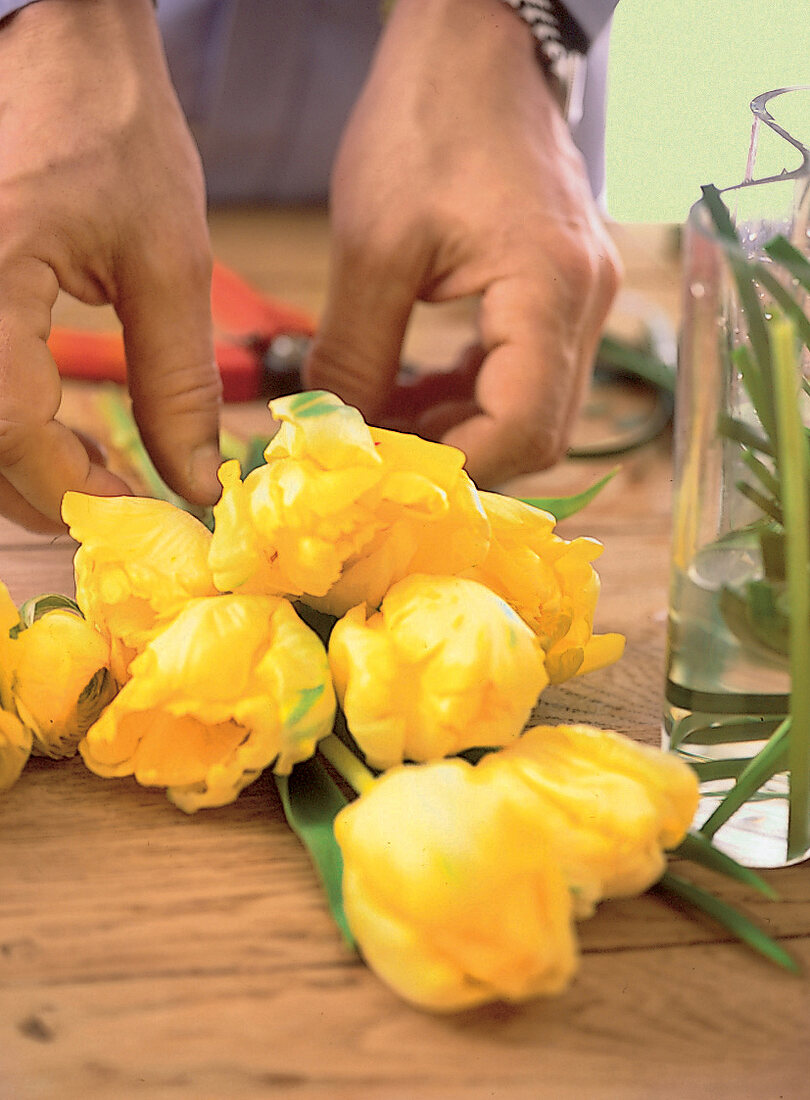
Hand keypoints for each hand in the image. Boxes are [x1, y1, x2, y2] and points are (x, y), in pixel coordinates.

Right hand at [0, 0, 220, 530]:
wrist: (55, 40)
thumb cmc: (111, 130)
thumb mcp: (165, 264)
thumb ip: (176, 384)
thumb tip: (190, 481)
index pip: (13, 433)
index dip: (79, 491)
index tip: (142, 511)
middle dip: (46, 490)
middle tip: (123, 498)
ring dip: (22, 463)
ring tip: (100, 463)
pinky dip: (6, 422)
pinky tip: (56, 422)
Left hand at [305, 0, 620, 487]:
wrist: (477, 42)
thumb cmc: (426, 122)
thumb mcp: (374, 246)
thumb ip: (354, 353)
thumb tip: (333, 435)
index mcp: (548, 292)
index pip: (523, 428)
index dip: (456, 467)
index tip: (386, 474)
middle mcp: (585, 304)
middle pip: (540, 432)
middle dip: (459, 458)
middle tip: (383, 461)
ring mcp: (582, 297)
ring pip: (535, 408)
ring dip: (463, 429)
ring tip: (389, 425)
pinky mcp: (562, 288)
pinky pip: (527, 370)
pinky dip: (472, 393)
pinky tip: (416, 390)